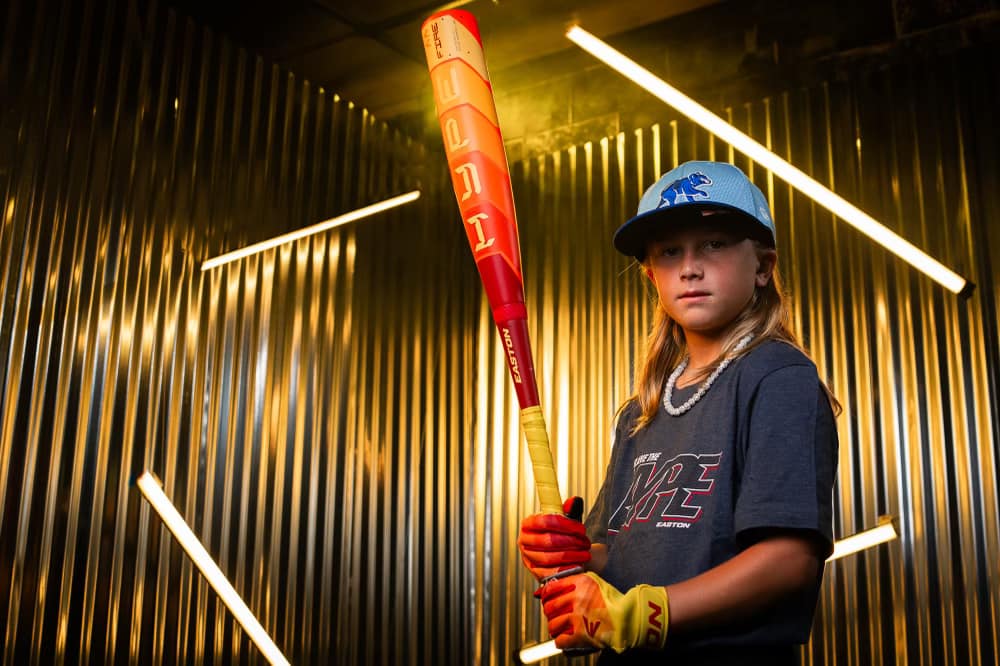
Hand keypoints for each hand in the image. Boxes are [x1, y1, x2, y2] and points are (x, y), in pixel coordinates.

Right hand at [517, 496, 590, 580]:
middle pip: (548, 541)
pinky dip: (565, 569)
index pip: (545, 521)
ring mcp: (527, 558)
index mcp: (528, 524)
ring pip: (549, 558)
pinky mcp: (534, 573)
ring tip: (585, 554)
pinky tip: (578, 565)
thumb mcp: (564, 521)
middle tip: (586, 543)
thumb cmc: (561, 535)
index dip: (566, 525)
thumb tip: (574, 501)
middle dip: (571, 542)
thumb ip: (568, 510)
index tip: (582, 529)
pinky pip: (550, 573)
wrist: (559, 555)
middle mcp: (524, 541)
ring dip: (571, 556)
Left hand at [539, 572, 668, 652]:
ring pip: (553, 624)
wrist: (628, 617)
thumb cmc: (614, 600)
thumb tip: (554, 587)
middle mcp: (576, 599)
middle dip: (549, 613)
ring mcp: (578, 617)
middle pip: (549, 607)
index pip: (550, 589)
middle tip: (553, 615)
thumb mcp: (594, 582)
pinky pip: (560, 640)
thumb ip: (574, 582)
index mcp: (579, 583)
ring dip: (555, 628)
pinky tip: (565, 639)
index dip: (546, 596)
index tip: (547, 600)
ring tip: (559, 628)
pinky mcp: (581, 635)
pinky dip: (560, 641)